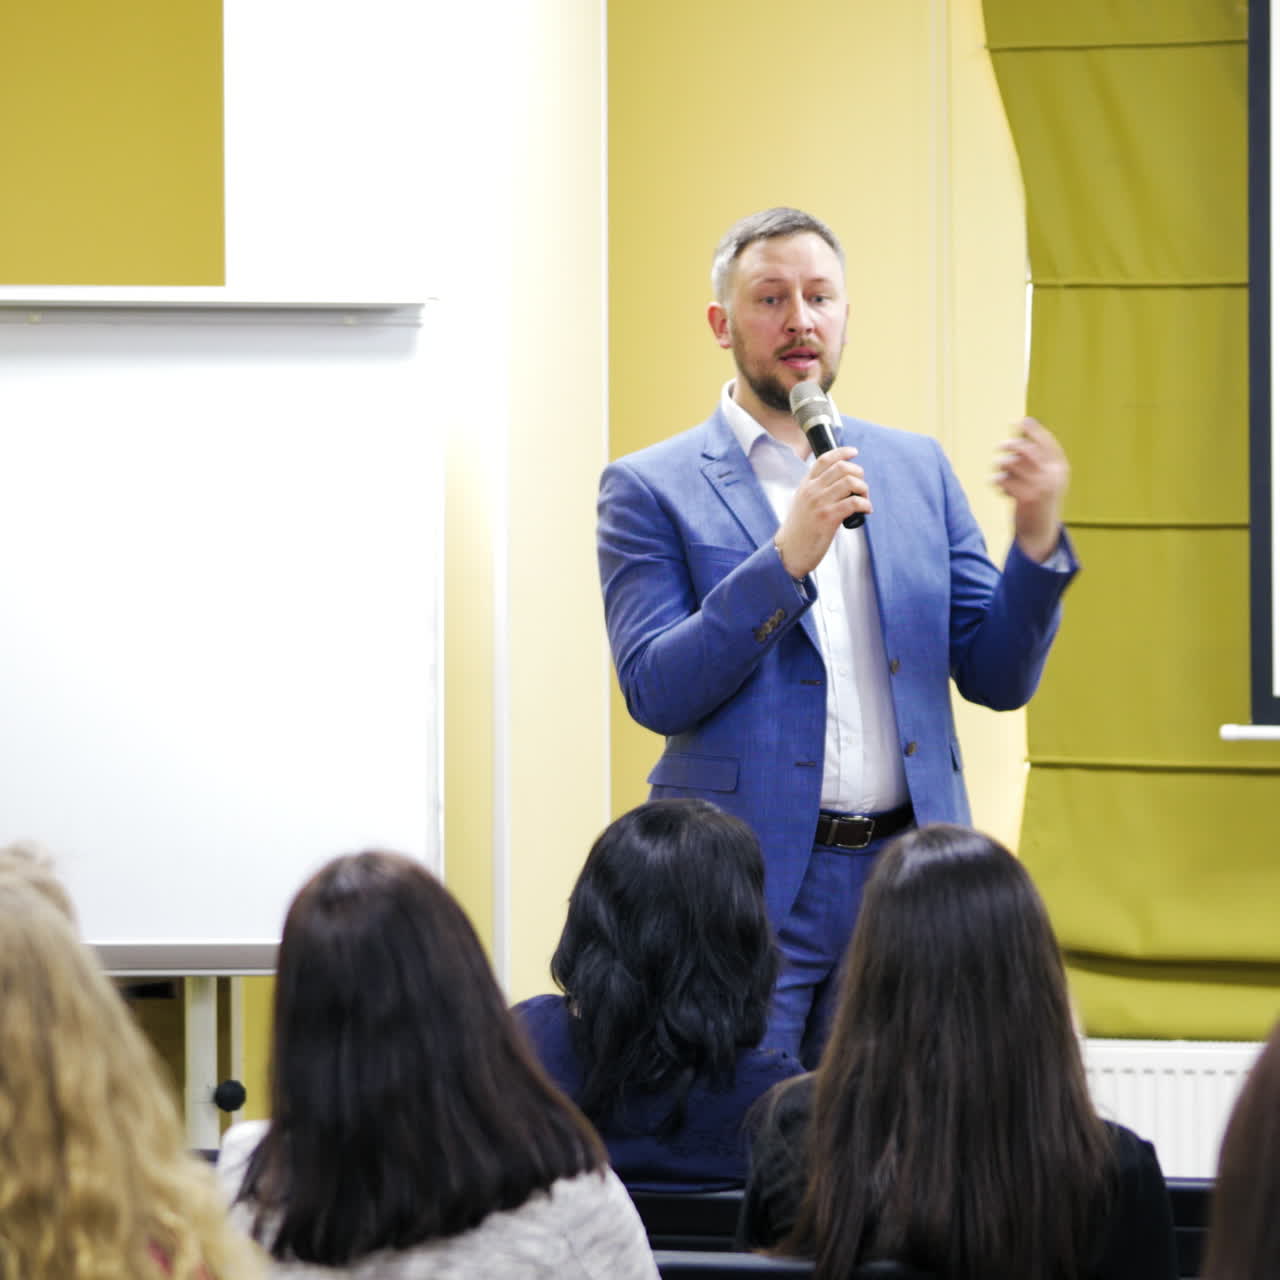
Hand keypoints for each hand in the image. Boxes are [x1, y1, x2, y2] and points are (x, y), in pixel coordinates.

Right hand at [774, 446, 870, 578]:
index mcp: (805, 485)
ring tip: (864, 499)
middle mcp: (812, 490)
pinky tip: (866, 510)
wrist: (789, 552)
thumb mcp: (801, 503)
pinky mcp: (828, 517)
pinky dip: (865, 504)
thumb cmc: (799, 531)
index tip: (853, 452)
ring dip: (863, 489)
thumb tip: (839, 482)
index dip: (841, 452)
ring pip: (850, 482)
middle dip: (858, 473)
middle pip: (841, 468)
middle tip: (861, 486)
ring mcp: (820, 503)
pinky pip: (854, 502)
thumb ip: (814, 490)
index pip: (824, 459)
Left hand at [995, 418, 1068, 562]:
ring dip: (1001, 465)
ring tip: (998, 470)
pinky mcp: (1026, 499)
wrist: (1040, 533)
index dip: (1034, 430)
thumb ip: (1037, 462)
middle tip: (1001, 446)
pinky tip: (998, 486)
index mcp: (1060, 469)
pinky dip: (998, 481)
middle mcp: (1053, 476)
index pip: (1048, 443)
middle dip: (1013, 445)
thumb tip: (1019, 436)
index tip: (1021, 421)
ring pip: (1014, 464)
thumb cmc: (1039, 502)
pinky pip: (1005, 481)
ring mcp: (1041, 487)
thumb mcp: (1046, 480)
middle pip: (1029, 450)